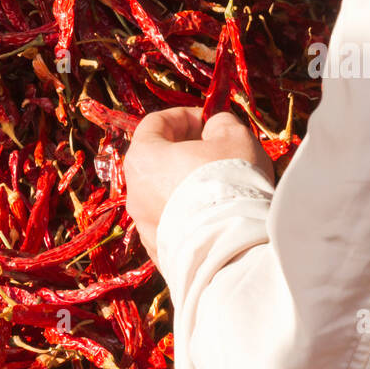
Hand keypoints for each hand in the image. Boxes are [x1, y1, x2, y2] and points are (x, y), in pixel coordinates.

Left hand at [123, 108, 272, 266]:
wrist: (233, 247)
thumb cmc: (230, 182)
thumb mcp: (234, 137)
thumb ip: (220, 124)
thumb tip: (214, 128)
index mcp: (143, 158)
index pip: (154, 124)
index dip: (183, 117)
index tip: (207, 121)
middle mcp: (135, 193)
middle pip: (156, 162)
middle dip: (185, 152)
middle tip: (215, 152)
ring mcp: (144, 226)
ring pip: (163, 197)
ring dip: (187, 186)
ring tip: (220, 187)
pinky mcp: (159, 251)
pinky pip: (173, 226)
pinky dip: (189, 217)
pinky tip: (216, 218)